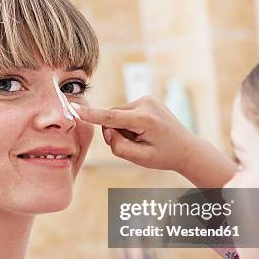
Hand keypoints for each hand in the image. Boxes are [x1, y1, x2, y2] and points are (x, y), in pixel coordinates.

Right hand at [71, 96, 235, 186]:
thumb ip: (117, 146)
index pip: (110, 116)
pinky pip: (124, 112)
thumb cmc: (164, 156)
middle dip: (116, 132)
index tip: (73, 107)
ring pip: (117, 115)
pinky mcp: (145, 99)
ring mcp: (146, 99)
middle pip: (111, 117)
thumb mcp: (139, 159)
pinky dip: (129, 123)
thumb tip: (107, 129)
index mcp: (145, 120)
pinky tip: (145, 131)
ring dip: (123, 128)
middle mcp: (145, 104)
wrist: (186, 148)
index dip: (90, 114)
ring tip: (143, 138)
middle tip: (135, 144)